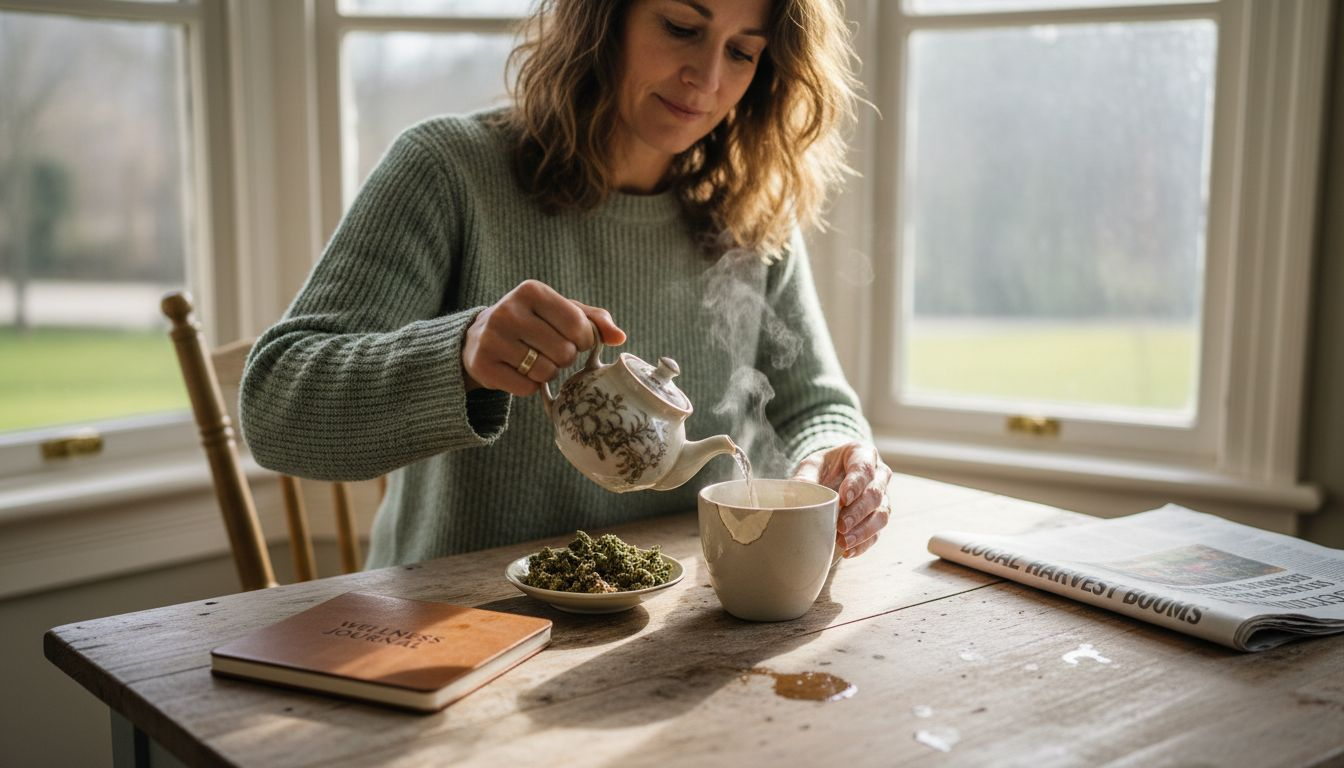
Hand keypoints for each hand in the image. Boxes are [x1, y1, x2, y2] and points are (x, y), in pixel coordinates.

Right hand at [462, 280, 625, 395]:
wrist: (479, 337)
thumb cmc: (533, 322)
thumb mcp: (561, 311)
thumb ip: (594, 320)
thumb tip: (620, 337)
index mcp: (531, 291)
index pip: (577, 324)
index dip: (585, 340)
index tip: (576, 339)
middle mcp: (508, 311)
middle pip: (564, 351)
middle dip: (565, 357)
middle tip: (551, 351)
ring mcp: (491, 338)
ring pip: (545, 372)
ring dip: (548, 372)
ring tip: (535, 360)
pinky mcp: (482, 365)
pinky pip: (526, 388)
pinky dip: (530, 386)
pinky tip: (519, 372)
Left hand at [792, 441, 891, 558]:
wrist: (832, 478)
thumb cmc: (824, 469)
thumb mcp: (812, 466)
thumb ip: (806, 477)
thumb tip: (798, 491)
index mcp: (862, 454)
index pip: (864, 468)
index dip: (856, 484)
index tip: (843, 498)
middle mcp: (879, 474)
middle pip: (875, 494)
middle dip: (858, 511)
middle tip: (841, 525)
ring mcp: (883, 496)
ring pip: (881, 515)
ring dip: (863, 530)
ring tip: (844, 542)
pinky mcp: (879, 516)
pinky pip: (877, 533)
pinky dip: (863, 543)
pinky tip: (848, 551)